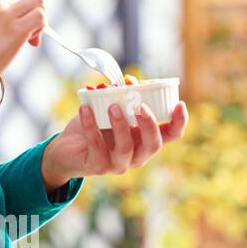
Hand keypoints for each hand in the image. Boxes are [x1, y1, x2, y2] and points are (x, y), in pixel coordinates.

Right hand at [0, 0, 45, 82]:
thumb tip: (21, 15)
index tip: (21, 11)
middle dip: (29, 12)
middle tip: (26, 33)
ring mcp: (4, 13)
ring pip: (37, 2)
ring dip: (38, 17)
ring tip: (30, 36)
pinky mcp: (15, 29)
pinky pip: (40, 18)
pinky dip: (41, 28)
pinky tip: (31, 41)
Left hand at [42, 100, 188, 190]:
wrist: (66, 150)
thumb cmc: (95, 127)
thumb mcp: (111, 108)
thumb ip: (122, 95)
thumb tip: (129, 81)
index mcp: (146, 140)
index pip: (172, 135)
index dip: (180, 122)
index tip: (179, 103)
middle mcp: (137, 155)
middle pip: (153, 145)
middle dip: (150, 125)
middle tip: (140, 106)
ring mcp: (118, 164)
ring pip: (126, 148)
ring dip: (121, 125)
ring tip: (112, 106)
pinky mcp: (96, 166)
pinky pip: (96, 146)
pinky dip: (90, 125)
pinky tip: (85, 109)